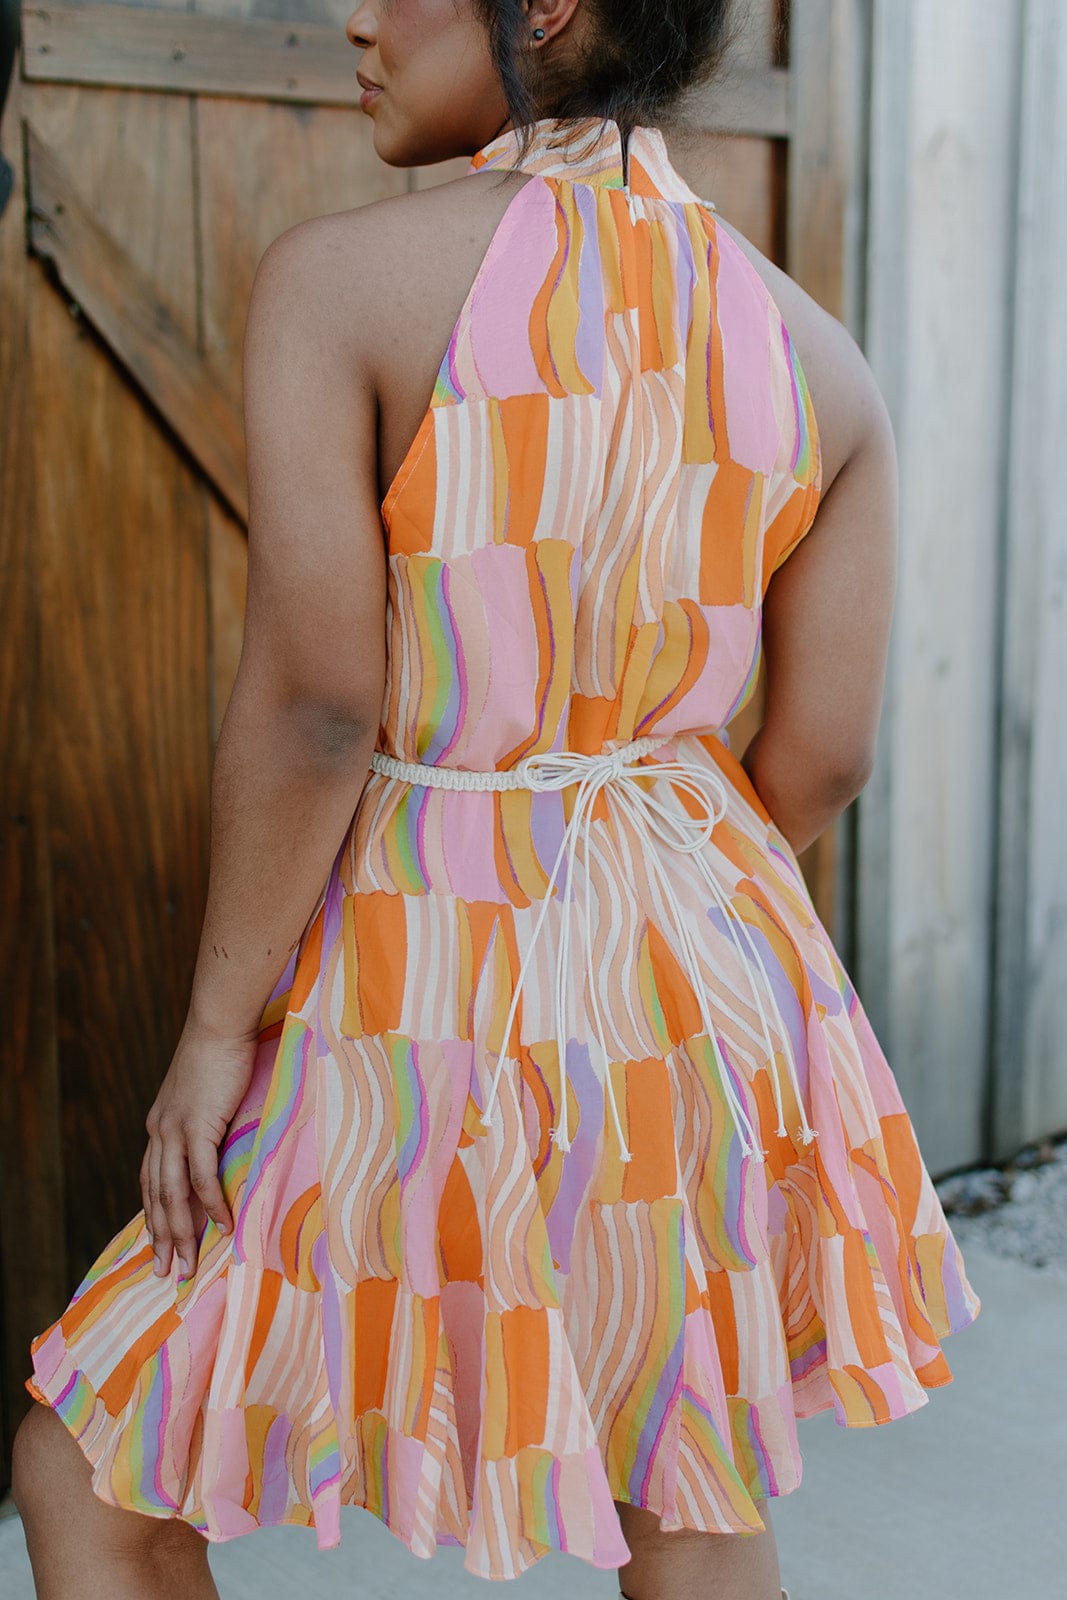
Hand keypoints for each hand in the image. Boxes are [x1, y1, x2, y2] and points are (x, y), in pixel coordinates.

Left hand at [140, 1016, 259, 1279]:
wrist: (219, 1024)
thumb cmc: (220, 1052)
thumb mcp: (203, 1093)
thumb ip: (205, 1119)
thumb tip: (220, 1139)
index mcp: (159, 1125)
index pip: (151, 1181)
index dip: (154, 1216)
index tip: (160, 1245)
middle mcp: (159, 1132)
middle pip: (156, 1196)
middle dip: (161, 1238)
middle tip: (167, 1272)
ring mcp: (175, 1131)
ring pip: (173, 1194)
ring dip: (181, 1234)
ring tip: (189, 1265)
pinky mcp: (198, 1127)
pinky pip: (202, 1176)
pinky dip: (212, 1204)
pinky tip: (223, 1226)